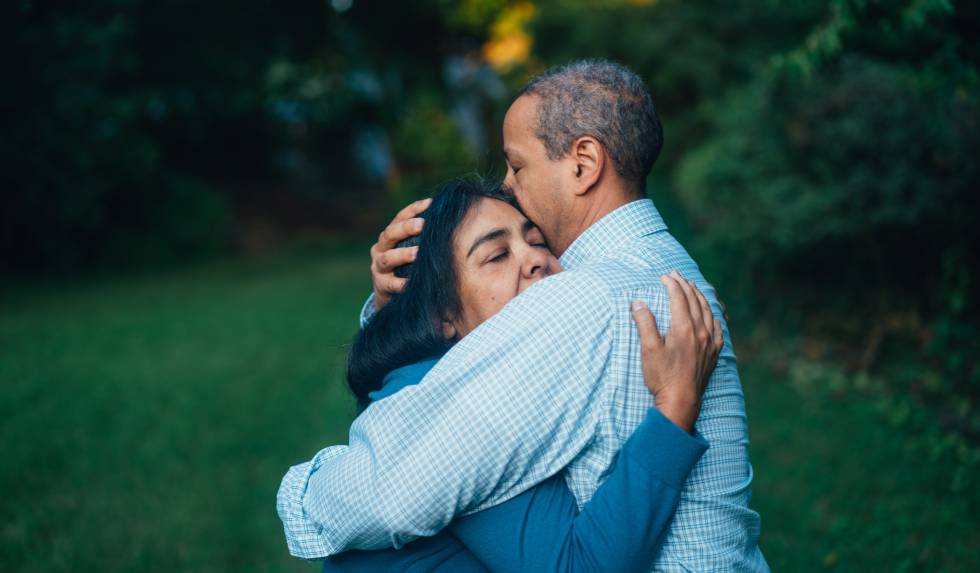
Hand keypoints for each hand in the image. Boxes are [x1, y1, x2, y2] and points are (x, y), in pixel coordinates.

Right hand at [369, 198, 431, 308]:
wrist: (389, 293)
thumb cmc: (406, 266)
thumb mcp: (409, 249)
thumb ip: (422, 237)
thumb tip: (447, 218)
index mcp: (388, 236)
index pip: (399, 218)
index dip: (413, 209)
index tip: (430, 203)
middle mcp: (380, 249)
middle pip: (390, 234)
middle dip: (406, 228)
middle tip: (423, 224)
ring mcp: (378, 267)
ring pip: (388, 258)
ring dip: (403, 254)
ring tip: (418, 253)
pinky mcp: (381, 285)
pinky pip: (391, 284)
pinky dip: (401, 283)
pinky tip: (411, 282)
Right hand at [630, 271, 723, 432]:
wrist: (681, 401)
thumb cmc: (662, 377)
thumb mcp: (648, 349)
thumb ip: (644, 323)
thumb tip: (638, 303)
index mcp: (684, 328)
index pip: (679, 298)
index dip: (672, 284)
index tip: (665, 276)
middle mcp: (700, 332)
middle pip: (694, 301)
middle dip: (685, 285)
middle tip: (676, 275)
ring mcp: (710, 343)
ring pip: (708, 312)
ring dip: (700, 297)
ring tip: (693, 288)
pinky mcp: (714, 353)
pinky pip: (718, 329)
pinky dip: (713, 317)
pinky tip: (712, 316)